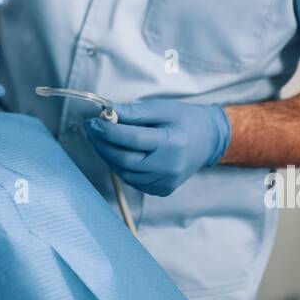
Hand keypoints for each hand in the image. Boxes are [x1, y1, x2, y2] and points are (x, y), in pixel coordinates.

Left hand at [82, 99, 230, 196]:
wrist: (208, 140)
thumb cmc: (184, 120)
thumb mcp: (161, 108)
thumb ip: (134, 112)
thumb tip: (107, 112)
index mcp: (172, 143)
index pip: (133, 139)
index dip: (108, 131)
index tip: (92, 121)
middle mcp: (170, 167)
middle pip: (126, 160)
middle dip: (103, 144)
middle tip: (91, 129)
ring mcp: (167, 182)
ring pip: (126, 173)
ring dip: (108, 156)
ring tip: (101, 139)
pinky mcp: (163, 190)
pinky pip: (133, 181)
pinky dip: (121, 167)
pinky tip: (116, 152)